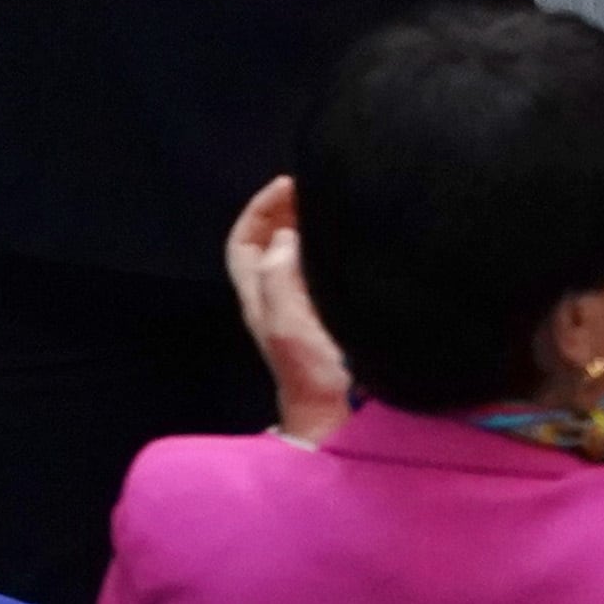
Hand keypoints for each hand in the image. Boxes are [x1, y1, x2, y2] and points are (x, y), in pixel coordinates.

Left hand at [224, 178, 356, 442]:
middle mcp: (280, 301)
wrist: (344, 419)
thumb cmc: (318, 375)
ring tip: (339, 201)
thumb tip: (287, 236)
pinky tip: (359, 237)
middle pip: (269, 245)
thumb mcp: (290, 328)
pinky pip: (324, 268)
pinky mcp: (335, 314)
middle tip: (319, 184)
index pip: (245, 245)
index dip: (259, 211)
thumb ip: (280, 282)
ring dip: (312, 224)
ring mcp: (307, 310)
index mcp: (263, 301)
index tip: (291, 184)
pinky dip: (334, 245)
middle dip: (287, 209)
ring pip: (297, 254)